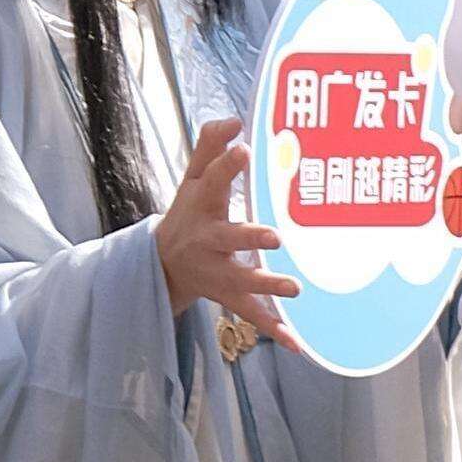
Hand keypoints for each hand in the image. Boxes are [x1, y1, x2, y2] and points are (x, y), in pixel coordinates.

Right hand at [157, 118, 302, 353]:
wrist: (164, 263)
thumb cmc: (190, 213)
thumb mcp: (192, 180)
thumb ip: (210, 147)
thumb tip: (234, 119)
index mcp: (203, 206)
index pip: (214, 181)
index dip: (226, 166)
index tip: (243, 151)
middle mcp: (209, 239)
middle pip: (228, 237)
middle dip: (249, 237)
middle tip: (274, 237)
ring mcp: (219, 270)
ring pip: (244, 279)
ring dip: (267, 285)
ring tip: (292, 288)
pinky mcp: (230, 296)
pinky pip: (253, 315)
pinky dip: (274, 330)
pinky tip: (297, 342)